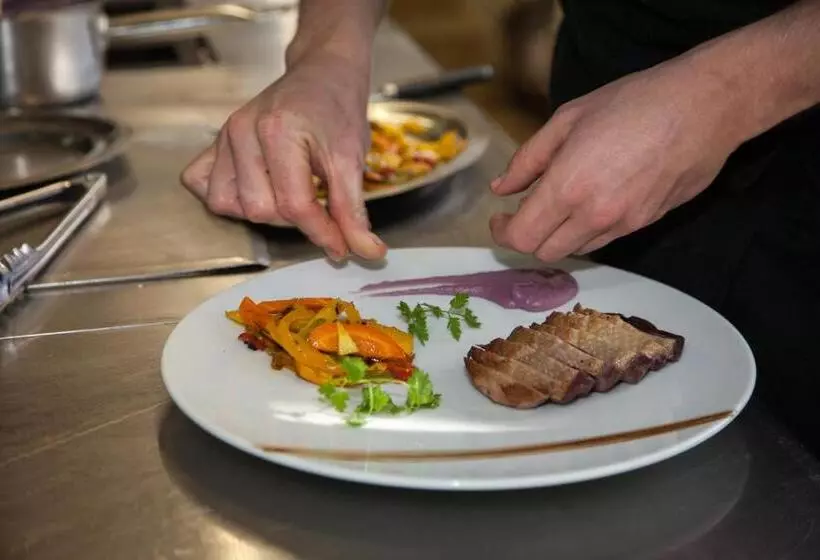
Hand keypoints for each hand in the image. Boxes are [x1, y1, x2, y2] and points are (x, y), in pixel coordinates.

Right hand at [180, 52, 385, 261]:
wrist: (323, 73)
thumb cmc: (338, 109)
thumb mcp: (354, 159)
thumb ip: (353, 209)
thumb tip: (366, 251)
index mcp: (278, 131)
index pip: (294, 205)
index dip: (321, 233)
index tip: (341, 247)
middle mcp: (243, 132)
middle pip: (260, 210)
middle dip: (294, 221)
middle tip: (319, 208)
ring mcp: (224, 136)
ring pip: (227, 204)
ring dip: (262, 212)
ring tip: (289, 196)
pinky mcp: (215, 143)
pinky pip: (202, 184)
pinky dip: (227, 197)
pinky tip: (257, 190)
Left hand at [489, 56, 744, 261]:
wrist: (705, 106)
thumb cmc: (634, 102)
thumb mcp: (568, 118)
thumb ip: (528, 159)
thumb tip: (501, 188)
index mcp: (568, 186)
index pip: (522, 237)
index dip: (504, 232)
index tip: (499, 217)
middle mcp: (594, 214)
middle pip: (544, 252)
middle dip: (527, 237)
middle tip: (522, 213)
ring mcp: (623, 223)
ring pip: (575, 250)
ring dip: (557, 236)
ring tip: (558, 205)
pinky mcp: (645, 224)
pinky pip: (603, 240)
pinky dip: (585, 231)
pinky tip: (590, 202)